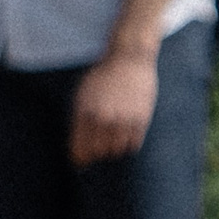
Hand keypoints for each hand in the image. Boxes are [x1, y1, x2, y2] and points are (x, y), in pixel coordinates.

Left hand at [69, 48, 159, 165]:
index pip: (80, 150)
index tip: (83, 161)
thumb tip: (77, 151)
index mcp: (85, 113)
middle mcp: (103, 118)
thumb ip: (78, 121)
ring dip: (114, 148)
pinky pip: (134, 144)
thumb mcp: (82, 94)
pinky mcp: (141, 118)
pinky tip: (127, 133)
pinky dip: (129, 143)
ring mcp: (123, 118)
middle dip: (98, 152)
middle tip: (100, 147)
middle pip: (99, 153)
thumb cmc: (103, 76)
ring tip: (114, 138)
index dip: (80, 159)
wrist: (129, 58)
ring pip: (117, 150)